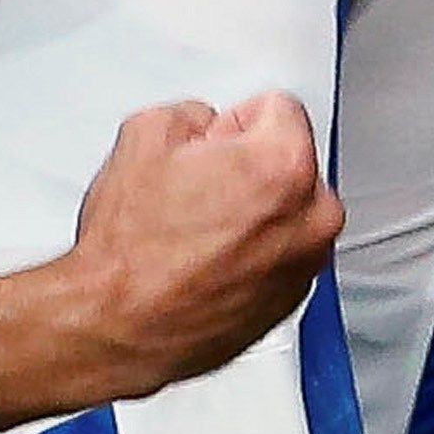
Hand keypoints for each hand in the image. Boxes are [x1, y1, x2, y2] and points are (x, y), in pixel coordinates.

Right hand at [58, 91, 342, 395]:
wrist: (122, 326)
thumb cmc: (134, 250)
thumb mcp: (144, 137)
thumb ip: (193, 115)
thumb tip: (204, 128)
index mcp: (284, 166)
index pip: (279, 108)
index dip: (233, 122)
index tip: (210, 144)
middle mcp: (311, 219)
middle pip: (290, 161)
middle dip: (250, 166)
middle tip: (197, 186)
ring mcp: (305, 265)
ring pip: (287, 211)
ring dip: (254, 211)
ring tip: (196, 228)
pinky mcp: (290, 300)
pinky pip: (279, 254)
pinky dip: (252, 251)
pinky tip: (205, 259)